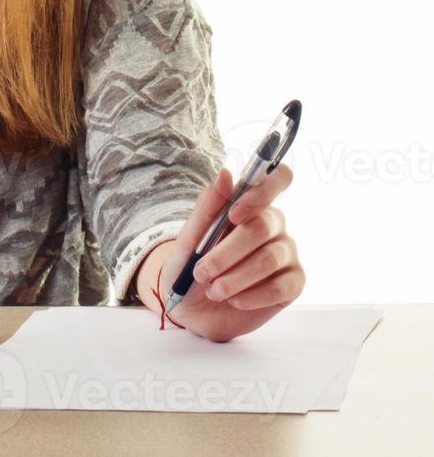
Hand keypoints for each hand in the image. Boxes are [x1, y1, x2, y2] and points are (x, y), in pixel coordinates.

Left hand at [155, 162, 304, 341]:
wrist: (191, 307)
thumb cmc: (189, 266)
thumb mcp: (188, 237)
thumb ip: (208, 206)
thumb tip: (226, 173)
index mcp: (250, 205)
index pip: (278, 178)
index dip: (263, 191)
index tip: (233, 215)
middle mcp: (274, 225)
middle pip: (262, 227)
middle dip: (227, 253)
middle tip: (201, 272)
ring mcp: (286, 253)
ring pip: (269, 259)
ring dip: (235, 278)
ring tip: (213, 290)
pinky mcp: (293, 283)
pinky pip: (281, 287)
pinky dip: (252, 296)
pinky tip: (234, 301)